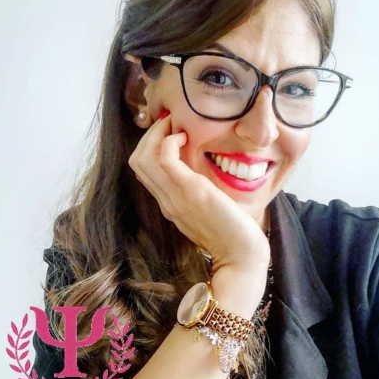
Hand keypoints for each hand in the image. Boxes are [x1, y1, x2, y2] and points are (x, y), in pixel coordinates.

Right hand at [128, 115, 269, 287]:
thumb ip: (196, 192)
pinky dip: (169, 141)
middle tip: (170, 123)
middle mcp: (166, 200)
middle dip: (150, 135)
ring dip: (157, 134)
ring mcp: (175, 196)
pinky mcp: (192, 191)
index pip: (143, 171)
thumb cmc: (232, 233)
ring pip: (143, 158)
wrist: (241, 255)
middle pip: (137, 161)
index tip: (170, 132)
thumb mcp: (207, 208)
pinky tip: (186, 137)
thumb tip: (198, 169)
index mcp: (169, 204)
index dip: (150, 146)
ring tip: (176, 126)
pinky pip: (165, 159)